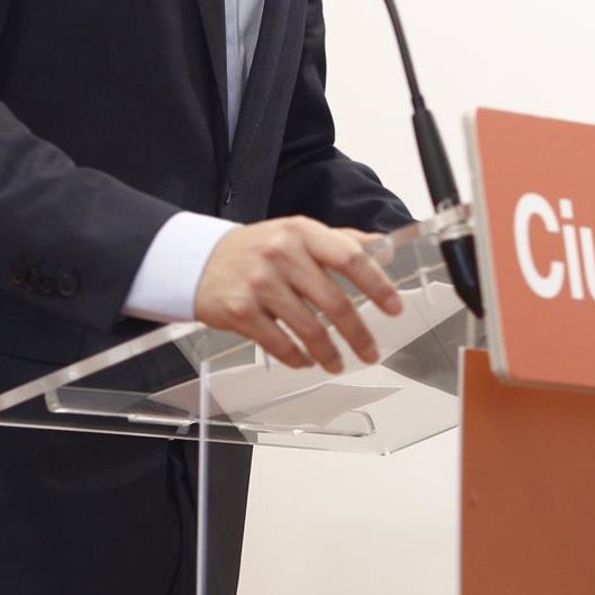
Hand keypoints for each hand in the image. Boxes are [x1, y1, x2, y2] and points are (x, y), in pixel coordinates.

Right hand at [194, 217, 402, 373]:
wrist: (200, 260)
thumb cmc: (258, 248)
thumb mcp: (298, 233)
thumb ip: (341, 240)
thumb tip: (385, 247)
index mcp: (302, 232)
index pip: (349, 256)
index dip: (377, 284)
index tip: (394, 307)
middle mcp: (282, 253)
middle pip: (333, 300)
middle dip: (358, 333)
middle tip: (371, 351)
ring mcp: (260, 282)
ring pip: (308, 328)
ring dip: (330, 352)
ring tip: (339, 363)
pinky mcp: (240, 311)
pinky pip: (278, 344)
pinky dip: (297, 358)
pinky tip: (306, 361)